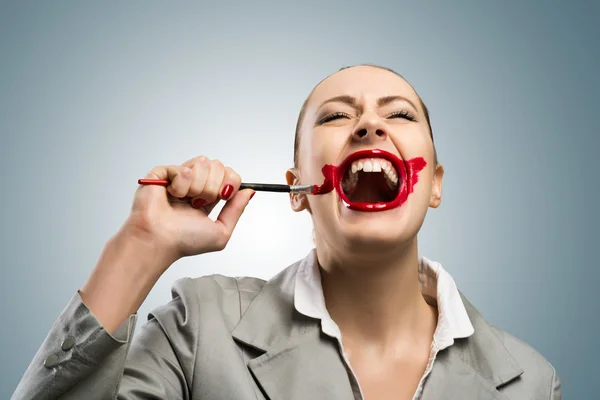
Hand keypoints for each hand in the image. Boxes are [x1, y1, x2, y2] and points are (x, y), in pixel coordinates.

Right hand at [126, 155, 253, 267]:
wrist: (159, 240)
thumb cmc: (183, 241)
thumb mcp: (221, 231)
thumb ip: (237, 210)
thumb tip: (250, 191)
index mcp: (208, 197)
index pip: (229, 174)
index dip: (231, 182)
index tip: (224, 196)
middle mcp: (194, 185)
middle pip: (219, 166)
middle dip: (214, 186)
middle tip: (200, 203)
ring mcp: (179, 178)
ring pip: (203, 163)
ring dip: (198, 187)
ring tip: (186, 201)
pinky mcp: (163, 173)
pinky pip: (184, 168)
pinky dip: (182, 185)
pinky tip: (172, 196)